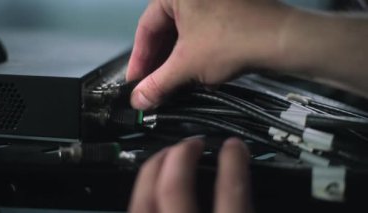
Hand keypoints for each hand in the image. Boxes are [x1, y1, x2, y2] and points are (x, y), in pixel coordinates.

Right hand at [127, 0, 290, 109]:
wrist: (281, 39)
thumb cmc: (234, 39)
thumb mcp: (187, 64)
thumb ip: (158, 83)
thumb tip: (139, 99)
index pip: (146, 28)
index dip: (138, 59)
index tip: (135, 81)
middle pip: (164, 31)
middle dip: (157, 63)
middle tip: (150, 86)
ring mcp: (210, 2)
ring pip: (182, 35)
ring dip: (173, 62)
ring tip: (168, 85)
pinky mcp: (225, 13)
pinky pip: (199, 35)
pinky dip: (190, 55)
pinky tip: (188, 75)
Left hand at [128, 137, 251, 212]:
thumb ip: (243, 206)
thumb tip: (246, 184)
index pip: (230, 192)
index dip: (233, 162)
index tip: (233, 146)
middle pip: (174, 187)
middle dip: (182, 155)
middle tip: (193, 144)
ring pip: (143, 198)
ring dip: (155, 168)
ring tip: (168, 155)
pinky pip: (136, 209)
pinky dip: (144, 189)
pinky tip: (153, 182)